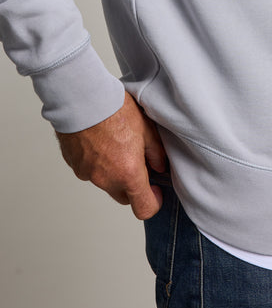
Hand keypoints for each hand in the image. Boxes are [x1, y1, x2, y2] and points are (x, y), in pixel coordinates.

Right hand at [55, 91, 166, 219]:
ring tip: (115, 143)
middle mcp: (106, 179)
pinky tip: (100, 141)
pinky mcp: (75, 166)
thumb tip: (159, 166)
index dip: (153, 201)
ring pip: (106, 183)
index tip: (156, 189)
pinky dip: (97, 163)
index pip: (144, 208)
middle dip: (133, 185)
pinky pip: (90, 172)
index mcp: (128, 172)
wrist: (82, 98)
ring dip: (113, 172)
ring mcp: (88, 174)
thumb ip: (156, 152)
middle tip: (136, 160)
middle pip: (124, 196)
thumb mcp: (146, 127)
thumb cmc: (114, 109)